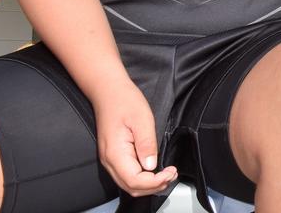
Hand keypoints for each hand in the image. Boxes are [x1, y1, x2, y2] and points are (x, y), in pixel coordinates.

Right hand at [91, 79, 177, 196]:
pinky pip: (126, 175)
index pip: (135, 181)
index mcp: (115, 153)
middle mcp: (109, 160)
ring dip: (149, 185)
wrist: (108, 92)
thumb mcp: (142, 120)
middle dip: (154, 186)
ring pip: (128, 184)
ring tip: (167, 173)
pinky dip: (142, 178)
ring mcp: (109, 159)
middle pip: (131, 187)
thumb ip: (147, 144)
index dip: (155, 182)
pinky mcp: (114, 156)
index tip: (171, 171)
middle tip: (172, 174)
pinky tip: (154, 170)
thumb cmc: (125, 102)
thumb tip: (151, 166)